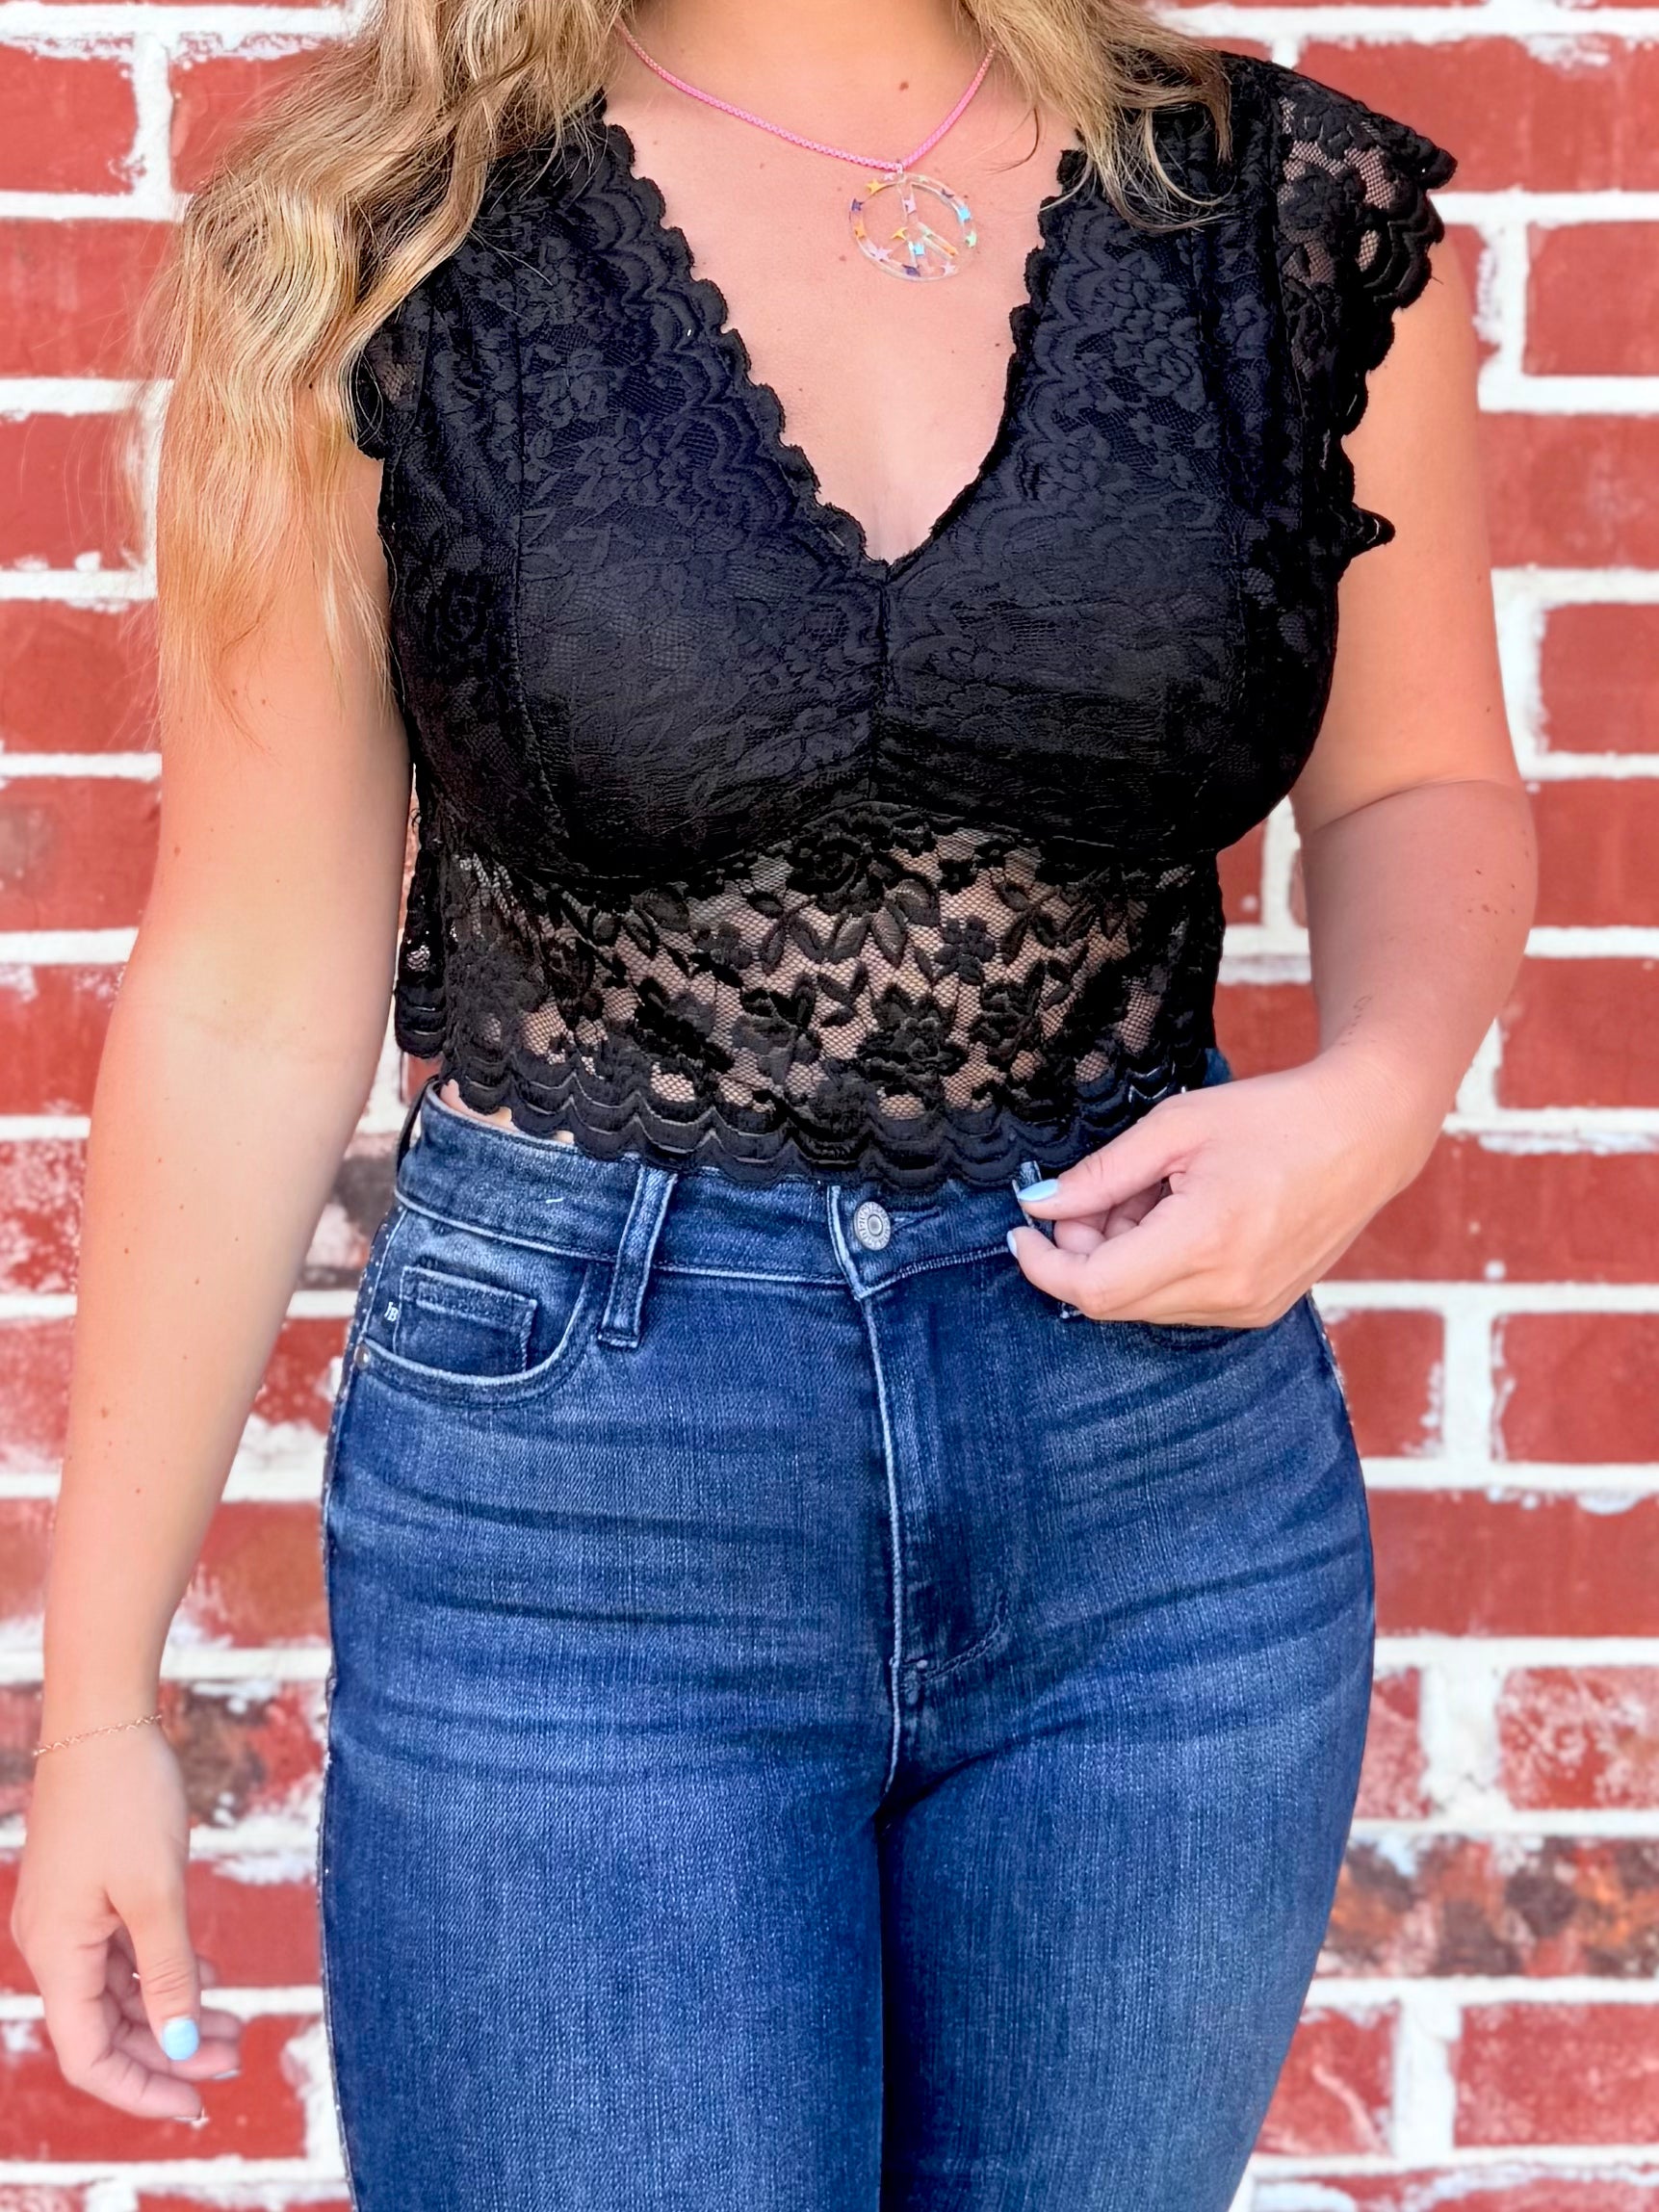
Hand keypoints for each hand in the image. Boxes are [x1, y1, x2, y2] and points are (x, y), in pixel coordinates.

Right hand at [12, 1723, 243, 2119]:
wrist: (104, 1717)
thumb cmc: (125, 1796)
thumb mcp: (156, 1892)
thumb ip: (168, 1974)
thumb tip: (179, 2047)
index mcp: (57, 1954)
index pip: (90, 2055)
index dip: (142, 2087)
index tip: (197, 2102)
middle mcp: (54, 1943)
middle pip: (107, 2028)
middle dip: (169, 2051)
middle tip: (236, 2058)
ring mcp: (70, 1915)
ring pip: (119, 1991)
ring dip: (173, 2012)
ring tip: (235, 2025)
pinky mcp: (90, 1889)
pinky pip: (123, 1952)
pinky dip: (164, 1970)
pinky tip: (208, 1974)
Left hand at [1006, 1051, 1438, 1325]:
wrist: (1366, 1133)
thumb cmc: (1273, 1117)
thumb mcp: (1176, 1127)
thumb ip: (1101, 1174)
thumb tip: (1040, 1206)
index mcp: (1205, 1242)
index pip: (1092, 1289)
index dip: (1043, 1265)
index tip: (1022, 1229)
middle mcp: (1229, 1291)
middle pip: (1111, 1301)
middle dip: (1081, 1252)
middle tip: (1092, 1193)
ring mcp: (1249, 1308)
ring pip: (1143, 1305)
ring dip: (1120, 1257)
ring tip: (1149, 1193)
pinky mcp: (1260, 1310)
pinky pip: (1179, 1303)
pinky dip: (1156, 1266)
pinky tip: (1176, 1215)